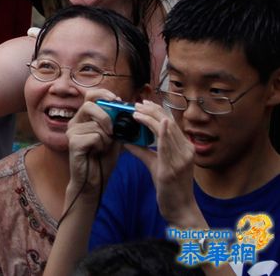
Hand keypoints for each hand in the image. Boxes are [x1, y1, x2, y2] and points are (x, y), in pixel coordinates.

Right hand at [65, 89, 122, 200]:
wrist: (94, 180)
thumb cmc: (103, 158)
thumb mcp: (114, 136)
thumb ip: (116, 121)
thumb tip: (123, 107)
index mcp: (83, 118)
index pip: (90, 95)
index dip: (104, 94)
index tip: (117, 100)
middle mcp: (74, 122)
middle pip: (90, 105)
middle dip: (106, 117)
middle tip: (112, 131)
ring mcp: (72, 132)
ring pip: (96, 124)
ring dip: (107, 138)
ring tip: (102, 147)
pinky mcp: (73, 143)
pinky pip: (95, 136)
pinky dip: (102, 145)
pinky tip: (96, 153)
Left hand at [128, 100, 198, 225]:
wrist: (180, 209)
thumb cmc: (170, 188)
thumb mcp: (156, 165)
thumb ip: (142, 151)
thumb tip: (126, 140)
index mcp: (185, 148)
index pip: (171, 123)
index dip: (157, 111)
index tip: (144, 103)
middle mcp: (186, 151)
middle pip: (169, 123)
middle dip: (152, 111)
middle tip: (137, 104)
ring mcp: (181, 159)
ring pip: (167, 131)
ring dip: (151, 118)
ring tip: (136, 111)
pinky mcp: (173, 168)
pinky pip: (168, 146)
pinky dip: (163, 132)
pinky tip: (158, 122)